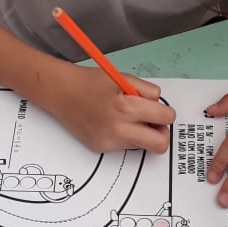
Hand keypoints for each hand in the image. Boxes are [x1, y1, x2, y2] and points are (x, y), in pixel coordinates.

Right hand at [49, 66, 175, 153]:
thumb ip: (146, 92)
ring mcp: (109, 142)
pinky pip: (125, 145)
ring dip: (142, 133)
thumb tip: (159, 106)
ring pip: (142, 145)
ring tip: (127, 117)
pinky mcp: (101, 148)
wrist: (61, 92)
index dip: (166, 113)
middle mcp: (119, 129)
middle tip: (153, 122)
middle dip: (161, 133)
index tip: (160, 110)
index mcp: (126, 108)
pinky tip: (112, 122)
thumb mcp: (124, 78)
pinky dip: (125, 135)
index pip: (165, 118)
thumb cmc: (91, 82)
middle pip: (159, 145)